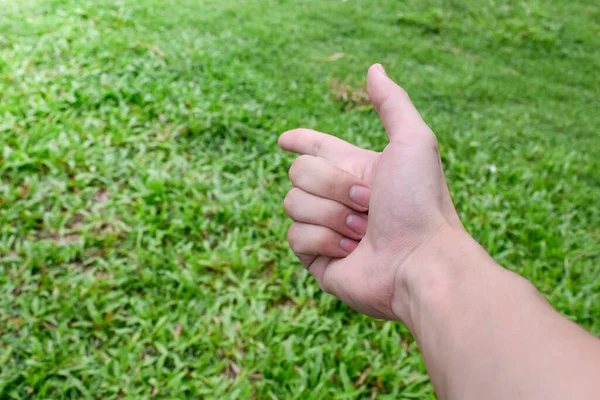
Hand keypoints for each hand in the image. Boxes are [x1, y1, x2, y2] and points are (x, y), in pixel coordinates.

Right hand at [279, 64, 463, 320]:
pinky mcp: (316, 257)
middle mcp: (337, 197)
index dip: (299, 140)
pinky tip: (351, 252)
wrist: (421, 261)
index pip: (316, 148)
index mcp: (355, 169)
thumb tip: (374, 69)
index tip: (285, 139)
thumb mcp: (414, 142)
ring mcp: (325, 227)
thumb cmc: (422, 203)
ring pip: (293, 202)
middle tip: (369, 204)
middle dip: (333, 185)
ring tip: (364, 232)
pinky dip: (325, 240)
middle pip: (298, 171)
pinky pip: (295, 235)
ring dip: (333, 215)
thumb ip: (392, 104)